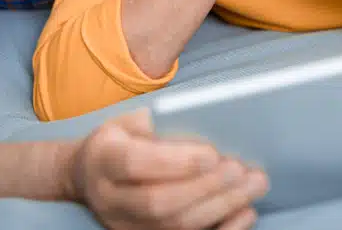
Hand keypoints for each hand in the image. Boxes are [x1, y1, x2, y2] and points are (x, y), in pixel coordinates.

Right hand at [70, 109, 268, 229]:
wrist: (89, 175)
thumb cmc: (121, 140)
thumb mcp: (131, 121)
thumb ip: (161, 124)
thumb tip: (209, 124)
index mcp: (104, 159)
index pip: (136, 164)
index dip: (175, 161)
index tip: (212, 153)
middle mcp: (111, 199)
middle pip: (159, 202)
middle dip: (205, 186)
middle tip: (241, 169)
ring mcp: (126, 227)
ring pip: (175, 227)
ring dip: (221, 207)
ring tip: (253, 185)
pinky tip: (246, 212)